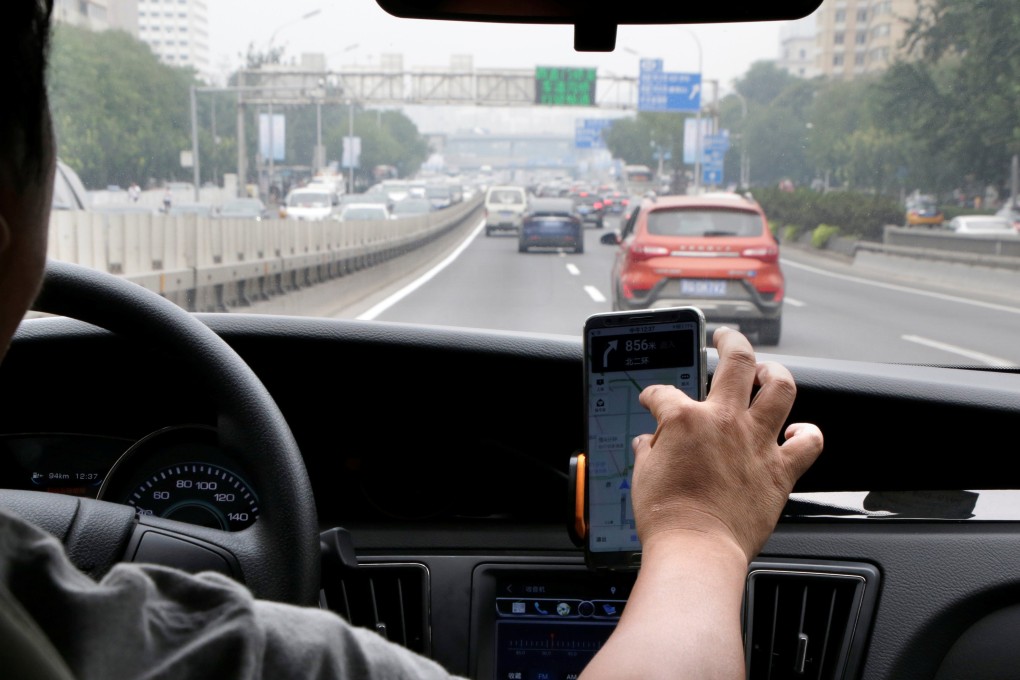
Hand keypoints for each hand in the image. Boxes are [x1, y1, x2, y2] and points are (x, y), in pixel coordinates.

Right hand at [630, 326, 822, 561]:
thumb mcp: (643, 476)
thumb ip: (648, 452)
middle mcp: (724, 420)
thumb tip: (646, 444)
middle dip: (730, 340)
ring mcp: (756, 442)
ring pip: (781, 387)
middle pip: (737, 360)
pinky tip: (797, 432)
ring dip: (776, 374)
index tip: (652, 401)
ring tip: (768, 372)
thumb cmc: (667, 517)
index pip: (663, 393)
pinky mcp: (779, 470)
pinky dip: (807, 434)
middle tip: (725, 338)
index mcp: (684, 419)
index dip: (653, 395)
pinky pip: (809, 443)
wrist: (697, 550)